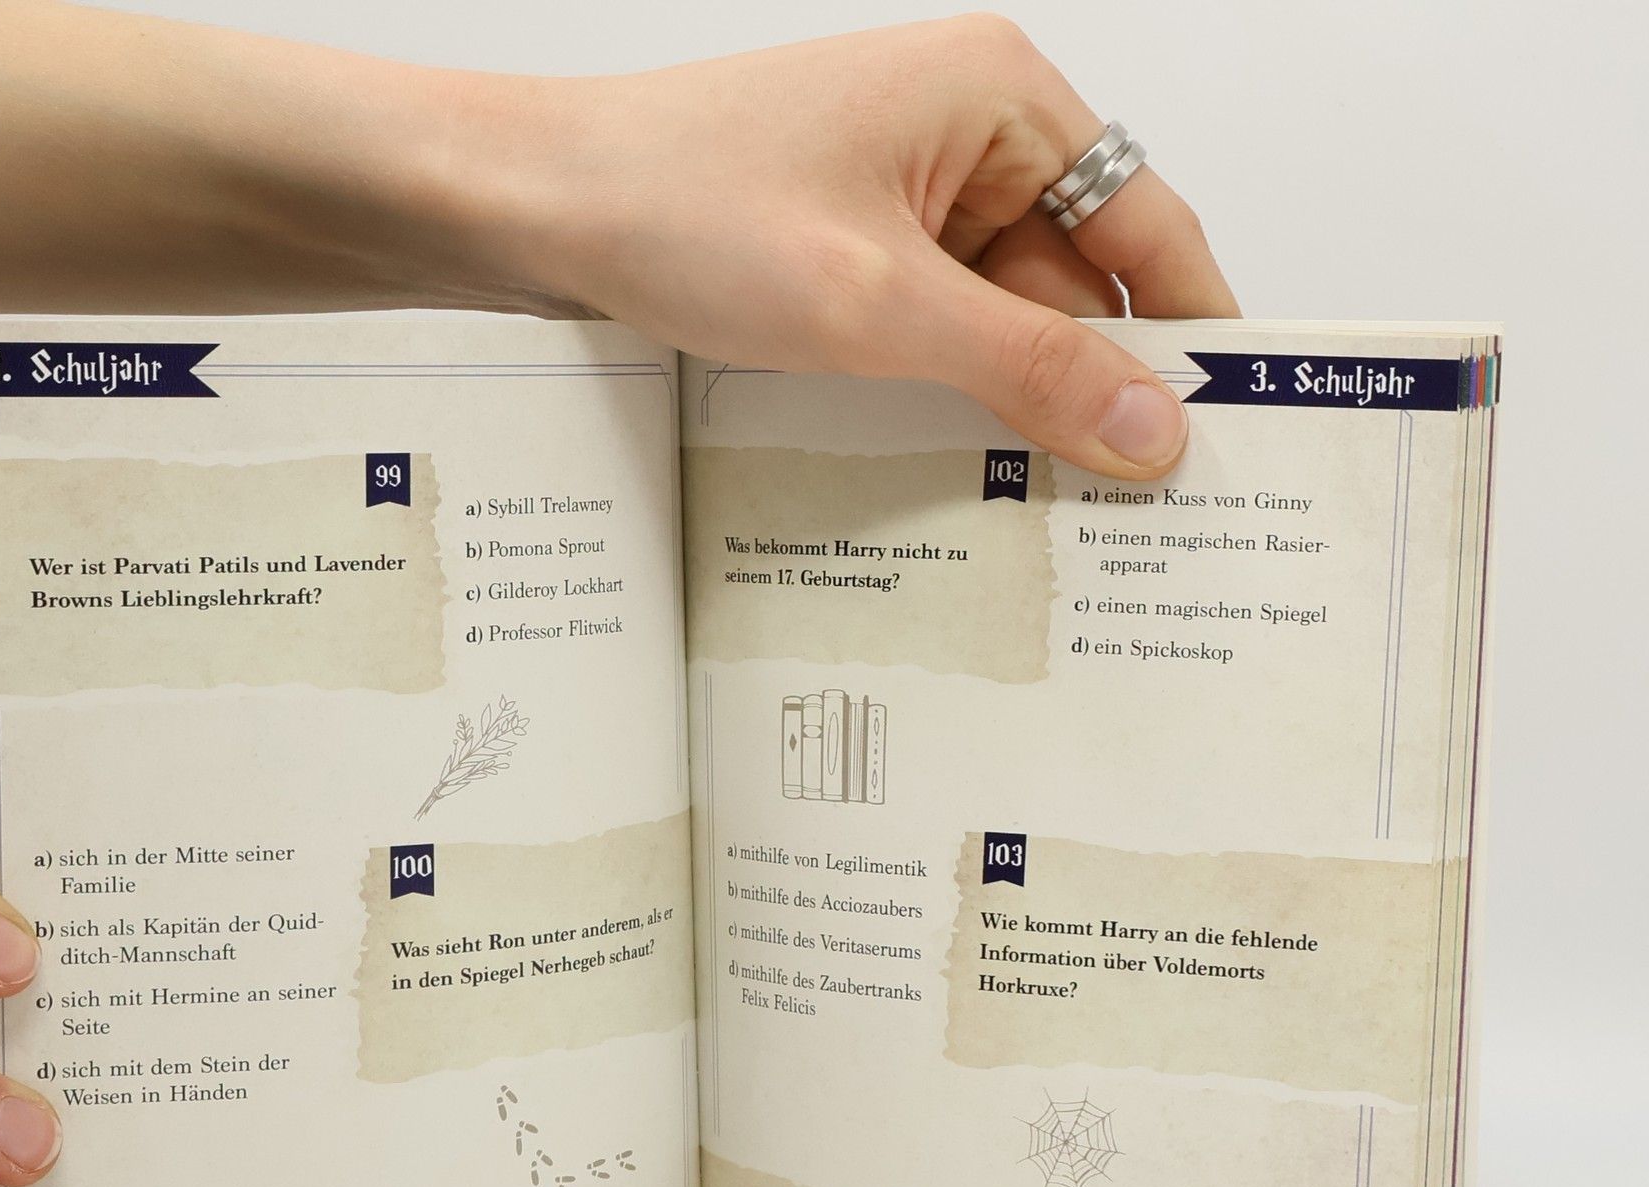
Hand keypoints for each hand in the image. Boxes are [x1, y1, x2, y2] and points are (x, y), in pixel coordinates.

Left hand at [500, 15, 1236, 477]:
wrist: (527, 207)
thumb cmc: (680, 206)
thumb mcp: (876, 305)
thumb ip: (1026, 368)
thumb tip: (1154, 427)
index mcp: (999, 99)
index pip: (1147, 227)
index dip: (1192, 335)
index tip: (1229, 435)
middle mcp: (963, 138)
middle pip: (1074, 287)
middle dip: (1089, 394)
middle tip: (1125, 517)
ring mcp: (901, 198)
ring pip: (999, 322)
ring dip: (1007, 407)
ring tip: (1037, 510)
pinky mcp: (849, 252)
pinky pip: (931, 332)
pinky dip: (942, 396)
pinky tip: (946, 468)